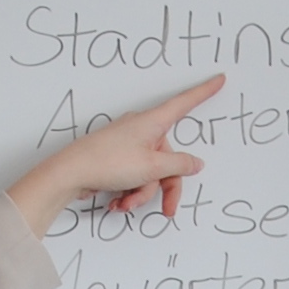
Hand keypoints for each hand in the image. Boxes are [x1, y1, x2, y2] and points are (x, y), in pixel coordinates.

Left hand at [7, 77, 224, 237]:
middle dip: (164, 187)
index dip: (203, 92)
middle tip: (167, 209)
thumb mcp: (151, 168)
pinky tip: (118, 202)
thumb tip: (195, 163)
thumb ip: (179, 166)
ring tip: (127, 203)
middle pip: (168, 159)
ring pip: (150, 173)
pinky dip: (129, 192)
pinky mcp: (117, 158)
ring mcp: (128, 144)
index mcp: (153, 122)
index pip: (184, 103)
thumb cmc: (107, 162)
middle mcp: (141, 130)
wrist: (69, 174)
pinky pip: (134, 176)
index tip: (219, 79)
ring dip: (142, 193)